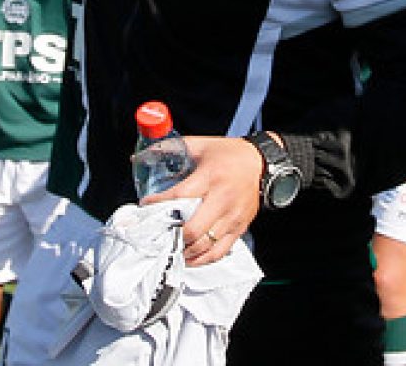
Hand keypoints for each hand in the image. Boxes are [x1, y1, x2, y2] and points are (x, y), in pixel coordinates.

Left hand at [141, 136, 261, 265]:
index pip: (180, 197)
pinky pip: (219, 252)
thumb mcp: (201, 145)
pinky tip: (189, 257)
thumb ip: (173, 147)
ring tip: (170, 247)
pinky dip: (202, 259)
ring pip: (205, 245)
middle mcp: (222, 200)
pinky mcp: (239, 228)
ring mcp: (232, 217)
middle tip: (158, 233)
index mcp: (210, 177)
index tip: (146, 206)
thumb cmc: (229, 154)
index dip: (159, 205)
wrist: (261, 163)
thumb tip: (143, 154)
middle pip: (193, 229)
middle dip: (172, 235)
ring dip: (184, 251)